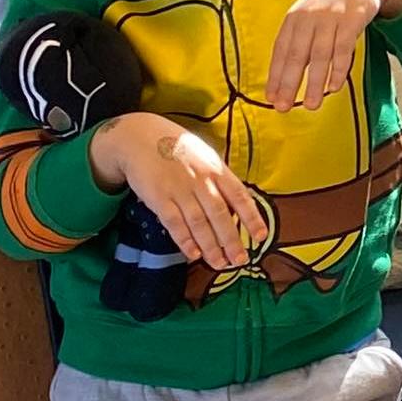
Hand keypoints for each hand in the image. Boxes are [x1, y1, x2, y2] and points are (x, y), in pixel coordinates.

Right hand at [92, 112, 271, 269]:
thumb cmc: (178, 148)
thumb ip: (220, 180)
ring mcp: (179, 189)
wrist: (140, 137)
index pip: (240, 196)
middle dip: (231, 241)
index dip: (252, 218)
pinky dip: (184, 240)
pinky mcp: (159, 197)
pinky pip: (174, 223)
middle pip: (220, 215)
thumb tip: (237, 207)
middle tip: (240, 260)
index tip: (261, 236)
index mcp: (217, 169)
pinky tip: (193, 254)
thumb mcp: (206, 157)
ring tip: (219, 263)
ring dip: (210, 246)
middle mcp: (201, 180)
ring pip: (199, 223)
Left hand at [264, 0, 401, 110]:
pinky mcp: (352, 19)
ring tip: (312, 105)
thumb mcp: (308, 14)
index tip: (271, 98)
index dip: (275, 76)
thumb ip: (298, 38)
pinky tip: (334, 86)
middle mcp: (309, 18)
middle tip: (284, 107)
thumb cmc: (330, 1)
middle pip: (297, 55)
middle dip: (290, 83)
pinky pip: (344, 49)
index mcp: (294, 18)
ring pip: (320, 55)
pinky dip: (338, 69)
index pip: (281, 51)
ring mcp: (330, 18)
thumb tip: (285, 73)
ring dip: (314, 82)